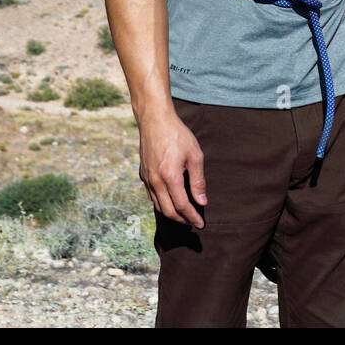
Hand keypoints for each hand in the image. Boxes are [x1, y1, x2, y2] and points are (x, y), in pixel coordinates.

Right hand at [137, 111, 206, 227]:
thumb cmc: (177, 135)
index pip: (182, 206)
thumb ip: (198, 181)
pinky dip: (162, 203)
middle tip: (193, 222)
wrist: (155, 120)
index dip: (192, 217)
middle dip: (182, 220)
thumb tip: (202, 201)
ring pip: (158, 206)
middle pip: (168, 211)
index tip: (200, 224)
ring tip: (184, 215)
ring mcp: (147, 178)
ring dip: (172, 214)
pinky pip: (152, 196)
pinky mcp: (143, 174)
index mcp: (170, 177)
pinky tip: (171, 201)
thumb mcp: (195, 155)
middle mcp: (156, 181)